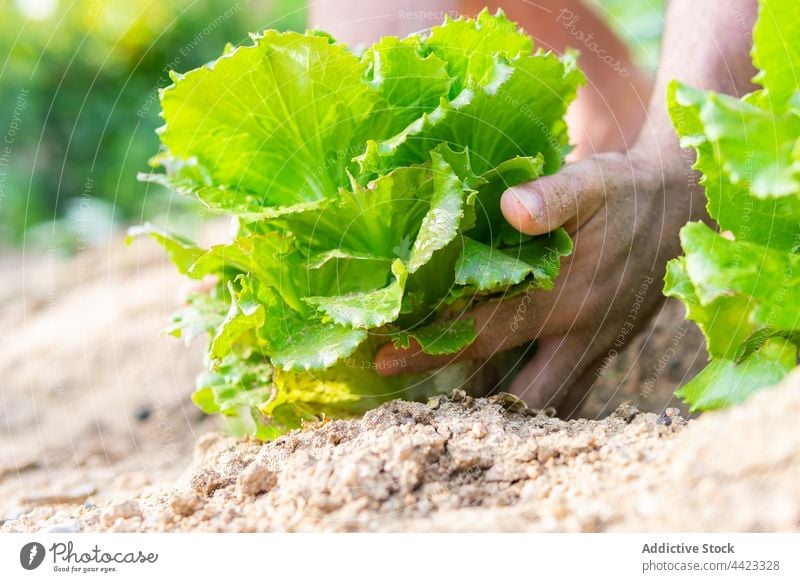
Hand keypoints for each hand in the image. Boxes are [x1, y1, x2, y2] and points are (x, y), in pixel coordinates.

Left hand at [375, 147, 697, 414]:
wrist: (683, 207)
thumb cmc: (627, 192)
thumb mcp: (593, 181)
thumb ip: (553, 195)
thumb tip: (510, 205)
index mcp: (566, 298)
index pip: (482, 333)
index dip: (430, 348)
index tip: (381, 361)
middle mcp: (578, 336)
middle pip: (509, 390)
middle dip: (460, 404)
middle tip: (408, 406)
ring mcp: (594, 350)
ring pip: (539, 401)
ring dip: (494, 409)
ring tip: (440, 411)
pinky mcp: (603, 352)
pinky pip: (562, 391)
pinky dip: (526, 399)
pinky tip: (494, 396)